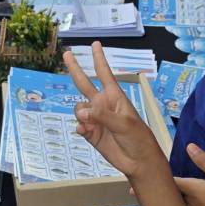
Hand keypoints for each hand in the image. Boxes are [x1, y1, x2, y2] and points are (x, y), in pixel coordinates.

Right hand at [64, 43, 166, 178]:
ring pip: (79, 109)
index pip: (104, 74)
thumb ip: (103, 116)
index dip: (99, 59)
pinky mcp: (91, 133)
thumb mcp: (124, 123)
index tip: (95, 44)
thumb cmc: (138, 138)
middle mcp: (103, 105)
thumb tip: (82, 112)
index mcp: (114, 97)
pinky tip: (86, 132)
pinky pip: (79, 126)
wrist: (138, 161)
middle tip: (66, 54)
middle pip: (85, 84)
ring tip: (90, 124)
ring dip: (81, 114)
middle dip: (76, 69)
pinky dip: (80, 128)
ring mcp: (96, 119)